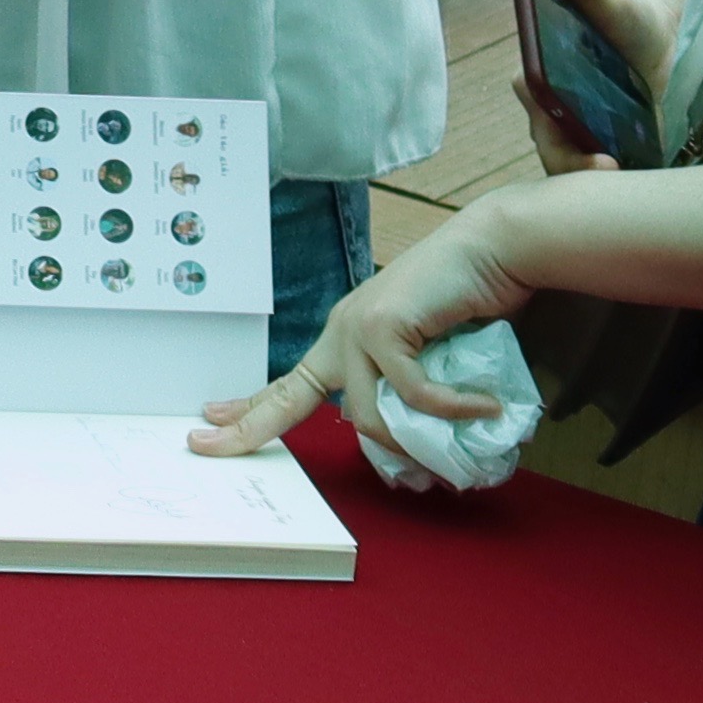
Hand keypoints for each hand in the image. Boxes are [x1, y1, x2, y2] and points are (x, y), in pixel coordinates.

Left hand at [192, 210, 540, 457]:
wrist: (494, 250)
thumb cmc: (471, 302)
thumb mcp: (434, 360)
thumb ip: (415, 397)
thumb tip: (417, 452)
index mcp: (346, 340)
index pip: (290, 385)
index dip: (251, 409)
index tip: (209, 420)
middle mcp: (343, 333)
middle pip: (293, 397)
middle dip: (250, 429)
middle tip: (208, 448)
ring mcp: (358, 327)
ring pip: (366, 415)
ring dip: (413, 440)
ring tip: (458, 437)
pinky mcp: (383, 325)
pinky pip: (413, 393)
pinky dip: (452, 407)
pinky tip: (484, 406)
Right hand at [522, 0, 689, 177]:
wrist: (654, 32)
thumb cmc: (626, 15)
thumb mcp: (612, 1)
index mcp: (538, 70)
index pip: (532, 99)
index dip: (549, 122)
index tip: (577, 133)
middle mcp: (547, 103)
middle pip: (549, 142)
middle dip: (572, 163)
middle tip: (607, 168)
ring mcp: (573, 126)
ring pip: (567, 159)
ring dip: (587, 173)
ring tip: (621, 177)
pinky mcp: (597, 140)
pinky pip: (592, 164)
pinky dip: (606, 177)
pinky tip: (632, 178)